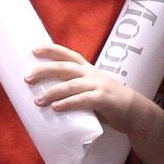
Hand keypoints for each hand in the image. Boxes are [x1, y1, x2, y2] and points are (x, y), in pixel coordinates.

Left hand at [27, 45, 150, 133]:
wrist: (136, 112)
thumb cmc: (110, 103)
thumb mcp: (92, 90)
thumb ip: (76, 90)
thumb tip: (49, 98)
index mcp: (88, 70)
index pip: (68, 55)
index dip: (51, 50)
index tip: (34, 51)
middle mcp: (91, 74)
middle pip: (64, 67)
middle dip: (44, 71)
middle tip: (27, 78)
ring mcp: (98, 86)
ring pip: (71, 85)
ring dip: (52, 92)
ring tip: (38, 101)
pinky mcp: (104, 99)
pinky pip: (83, 100)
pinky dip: (68, 103)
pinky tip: (56, 108)